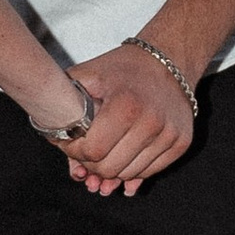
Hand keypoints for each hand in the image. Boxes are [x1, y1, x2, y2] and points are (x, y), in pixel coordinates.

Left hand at [64, 41, 195, 194]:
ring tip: (103, 155)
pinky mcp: (181, 142)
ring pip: (130, 174)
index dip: (75, 151)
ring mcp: (169, 134)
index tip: (71, 143)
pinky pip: (150, 171)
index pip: (93, 151)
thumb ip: (64, 102)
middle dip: (91, 164)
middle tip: (85, 152)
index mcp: (125, 105)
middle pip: (110, 168)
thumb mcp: (87, 75)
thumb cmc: (123, 68)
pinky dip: (133, 169)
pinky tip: (123, 157)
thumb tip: (53, 138)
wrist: (167, 60)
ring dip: (113, 170)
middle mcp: (152, 122)